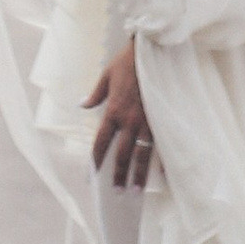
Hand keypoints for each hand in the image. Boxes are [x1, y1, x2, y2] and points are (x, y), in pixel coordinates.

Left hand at [86, 41, 154, 191]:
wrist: (154, 51)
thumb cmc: (128, 61)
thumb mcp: (106, 75)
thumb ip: (95, 94)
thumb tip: (82, 105)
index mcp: (112, 111)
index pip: (101, 143)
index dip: (96, 160)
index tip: (92, 175)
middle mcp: (129, 121)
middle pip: (121, 155)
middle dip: (118, 175)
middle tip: (117, 192)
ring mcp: (147, 122)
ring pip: (141, 155)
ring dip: (138, 175)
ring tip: (136, 191)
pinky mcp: (162, 119)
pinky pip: (162, 145)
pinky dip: (162, 161)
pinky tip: (162, 175)